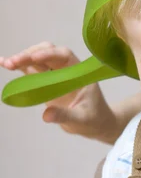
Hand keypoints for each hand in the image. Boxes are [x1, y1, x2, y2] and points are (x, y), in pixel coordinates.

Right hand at [0, 41, 116, 140]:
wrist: (94, 124)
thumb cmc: (93, 119)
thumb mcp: (81, 119)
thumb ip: (65, 116)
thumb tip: (46, 115)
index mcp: (79, 73)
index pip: (64, 56)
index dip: (49, 54)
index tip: (35, 58)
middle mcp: (66, 69)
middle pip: (47, 53)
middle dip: (30, 55)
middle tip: (14, 63)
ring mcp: (54, 75)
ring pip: (36, 59)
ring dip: (22, 59)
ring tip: (6, 63)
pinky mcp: (45, 82)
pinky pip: (31, 70)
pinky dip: (18, 66)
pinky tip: (4, 62)